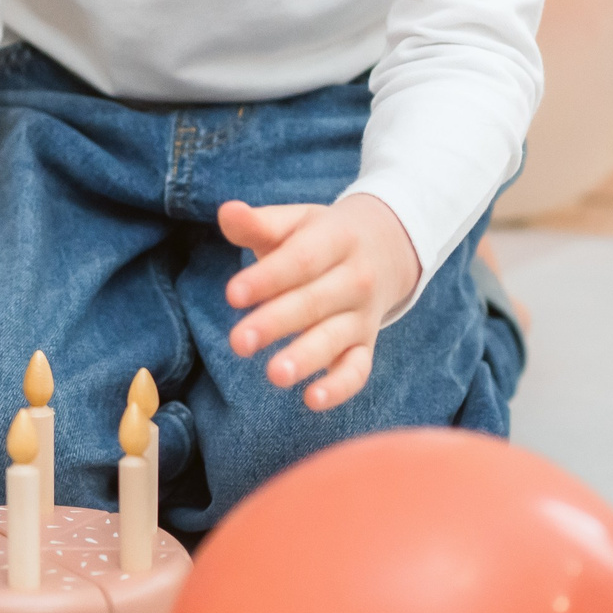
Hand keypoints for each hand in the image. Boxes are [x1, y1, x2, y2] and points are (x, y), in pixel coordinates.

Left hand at [219, 192, 420, 411]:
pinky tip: (312, 400)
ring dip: (306, 358)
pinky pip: (359, 369)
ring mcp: (363, 315)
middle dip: (276, 323)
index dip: (268, 278)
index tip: (232, 295)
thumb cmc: (320, 236)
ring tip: (274, 375)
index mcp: (336, 239)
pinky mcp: (366, 345)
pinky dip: (340, 387)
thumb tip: (226, 211)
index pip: (301, 260)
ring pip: (335, 338)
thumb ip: (258, 223)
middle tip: (239, 342)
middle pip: (314, 302)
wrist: (386, 247)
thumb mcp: (294, 221)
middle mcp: (355, 279)